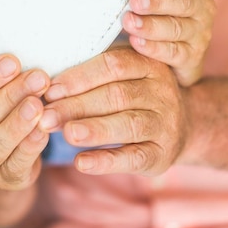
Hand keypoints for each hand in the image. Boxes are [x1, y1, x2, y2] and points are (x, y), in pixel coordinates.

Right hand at [0, 56, 50, 190]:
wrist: (7, 156)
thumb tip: (9, 58)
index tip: (11, 60)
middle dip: (9, 95)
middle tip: (36, 77)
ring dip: (17, 122)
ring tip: (37, 104)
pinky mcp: (2, 180)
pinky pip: (14, 164)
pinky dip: (29, 146)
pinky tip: (43, 129)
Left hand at [40, 47, 187, 175]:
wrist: (183, 125)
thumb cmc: (136, 96)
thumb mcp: (124, 76)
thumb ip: (93, 72)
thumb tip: (45, 82)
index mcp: (148, 64)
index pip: (113, 65)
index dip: (80, 77)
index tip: (50, 89)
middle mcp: (162, 91)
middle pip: (117, 96)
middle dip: (77, 106)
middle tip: (46, 116)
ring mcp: (165, 123)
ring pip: (128, 125)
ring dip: (94, 130)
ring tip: (66, 134)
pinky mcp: (162, 154)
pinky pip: (134, 157)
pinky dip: (107, 161)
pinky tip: (82, 163)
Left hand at [123, 0, 215, 85]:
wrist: (174, 58)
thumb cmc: (159, 15)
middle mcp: (202, 8)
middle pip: (183, 1)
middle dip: (158, 0)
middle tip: (135, 0)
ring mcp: (199, 34)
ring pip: (176, 28)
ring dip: (151, 25)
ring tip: (129, 22)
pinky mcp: (191, 58)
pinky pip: (172, 52)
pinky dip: (153, 48)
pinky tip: (136, 42)